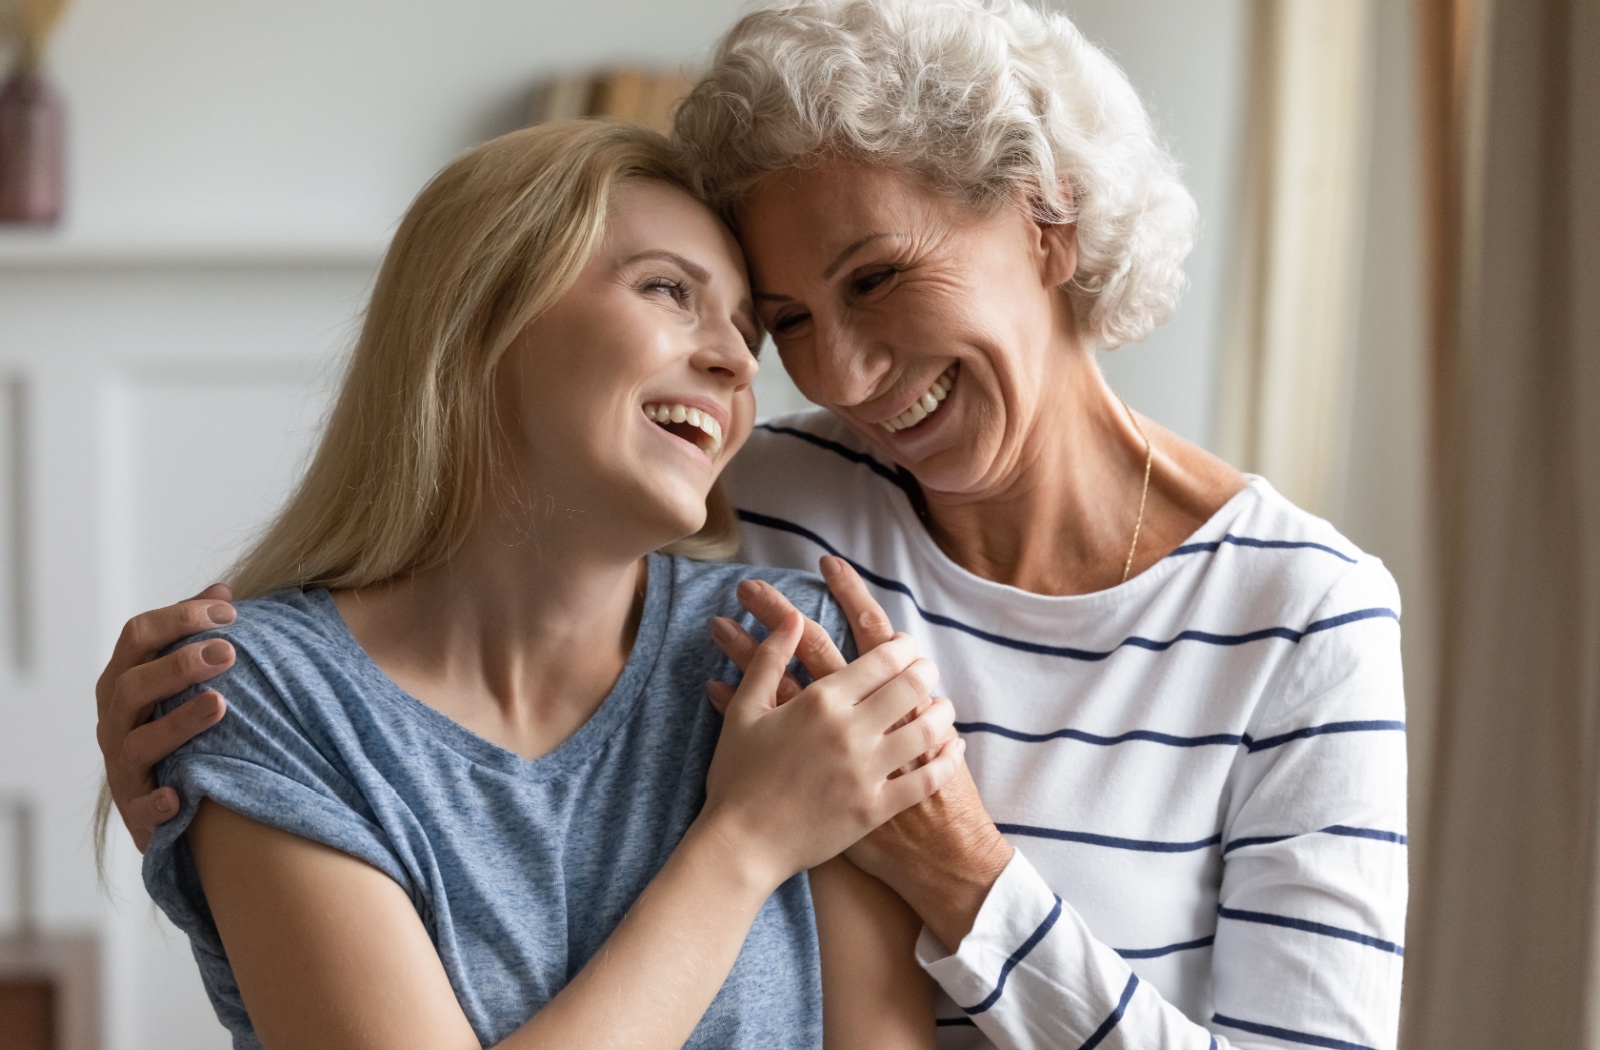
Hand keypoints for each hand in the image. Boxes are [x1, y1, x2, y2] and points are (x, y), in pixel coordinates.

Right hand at [95, 584, 236, 850]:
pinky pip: (140, 807)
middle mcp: (116, 720)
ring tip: (220, 704)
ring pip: (137, 742)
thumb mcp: (183, 678)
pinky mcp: (134, 809)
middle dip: (178, 665)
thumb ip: (197, 636)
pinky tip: (178, 795)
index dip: (180, 618)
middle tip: (229, 653)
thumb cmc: (179, 723)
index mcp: (125, 679)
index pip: (138, 636)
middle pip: (133, 685)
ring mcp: (122, 765)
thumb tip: (222, 593)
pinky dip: (156, 802)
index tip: (231, 613)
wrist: (166, 798)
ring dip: (177, 723)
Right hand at [710, 559, 1013, 948]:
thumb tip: (793, 619)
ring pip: (928, 728)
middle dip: (925, 670)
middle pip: (912, 685)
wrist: (742, 845)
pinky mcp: (877, 809)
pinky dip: (948, 760)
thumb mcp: (745, 710)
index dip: (902, 647)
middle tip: (926, 670)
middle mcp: (851, 731)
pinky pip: (927, 779)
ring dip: (942, 710)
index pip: (881, 659)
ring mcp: (868, 772)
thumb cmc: (737, 776)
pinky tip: (954, 749)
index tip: (905, 646)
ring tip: (943, 705)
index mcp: (822, 702)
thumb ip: (769, 658)